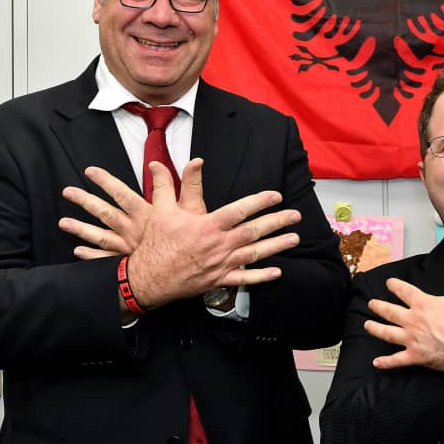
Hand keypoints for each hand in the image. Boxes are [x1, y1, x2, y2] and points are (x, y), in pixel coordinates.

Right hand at [58, 159, 300, 308]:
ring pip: (255, 254)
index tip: (276, 196)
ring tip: (294, 238)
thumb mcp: (161, 211)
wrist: (148, 277)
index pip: (240, 210)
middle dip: (277, 222)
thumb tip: (159, 163)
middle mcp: (218, 245)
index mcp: (208, 225)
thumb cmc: (156, 243)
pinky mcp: (218, 280)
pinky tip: (277, 271)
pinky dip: (262, 276)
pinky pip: (244, 279)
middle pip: (254, 232)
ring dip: (276, 245)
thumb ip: (166, 185)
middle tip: (295, 215)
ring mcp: (220, 264)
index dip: (260, 202)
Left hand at [59, 158, 210, 257]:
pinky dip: (90, 256)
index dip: (106, 181)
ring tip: (64, 223)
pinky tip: (79, 252)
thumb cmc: (191, 243)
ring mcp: (127, 248)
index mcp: (146, 214)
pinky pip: (104, 259)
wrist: (187, 272)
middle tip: (68, 192)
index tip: (91, 172)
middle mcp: (132, 229)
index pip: (122, 192)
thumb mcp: (196, 210)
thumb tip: (194, 162)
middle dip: (85, 201)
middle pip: (104, 212)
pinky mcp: (128, 264)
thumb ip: (192, 184)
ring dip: (81, 229)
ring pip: (99, 235)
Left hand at [364, 244, 443, 374]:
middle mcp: (413, 321)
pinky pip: (397, 360)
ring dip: (375, 329)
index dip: (394, 285)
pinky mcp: (417, 357)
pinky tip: (376, 362)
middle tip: (371, 303)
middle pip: (390, 311)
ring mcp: (413, 340)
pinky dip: (386, 362)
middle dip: (379, 306)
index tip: (389, 283)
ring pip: (388, 333)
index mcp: (423, 304)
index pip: (403, 290)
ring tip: (367, 325)